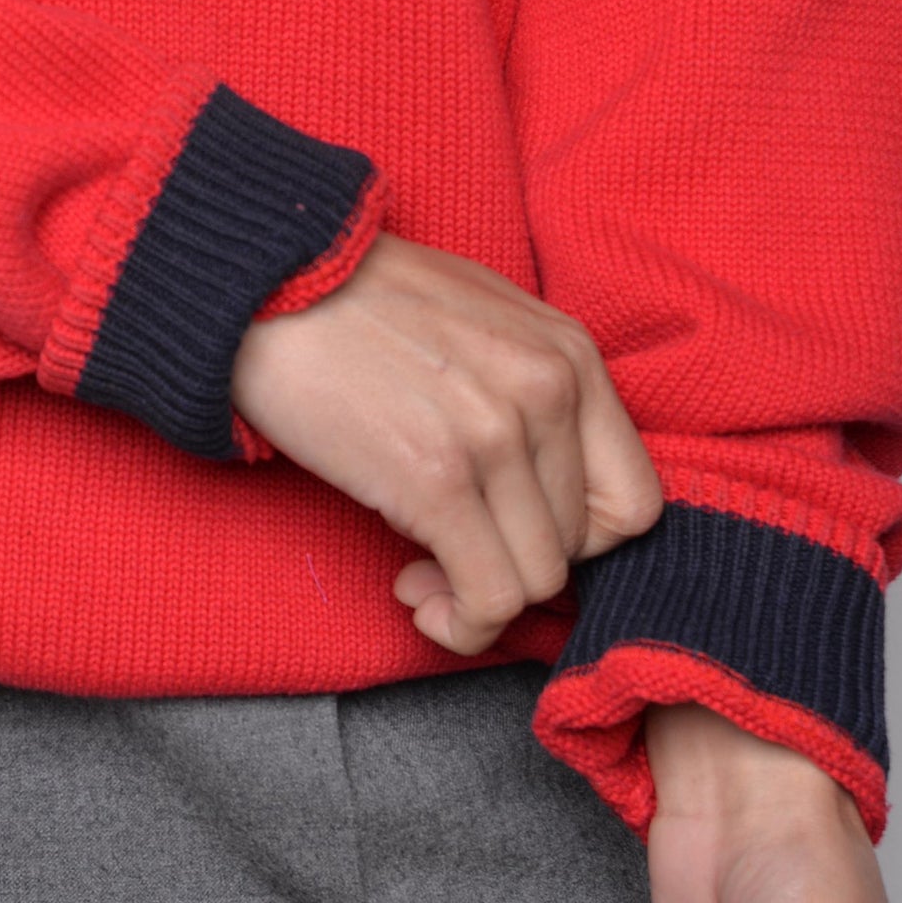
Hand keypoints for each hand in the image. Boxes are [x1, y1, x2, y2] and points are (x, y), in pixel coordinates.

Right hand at [229, 232, 663, 654]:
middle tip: (446, 553)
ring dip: (480, 597)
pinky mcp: (435, 479)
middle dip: (513, 562)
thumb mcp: (482, 318)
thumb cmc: (361, 300)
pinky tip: (416, 595)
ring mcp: (495, 437)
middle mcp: (548, 392)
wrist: (267, 281)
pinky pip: (490, 597)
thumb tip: (539, 485)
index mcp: (569, 354)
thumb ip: (529, 389)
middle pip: (577, 545)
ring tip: (423, 573)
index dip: (578, 538)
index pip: (634, 499)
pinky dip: (460, 621)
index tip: (515, 533)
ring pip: (536, 580)